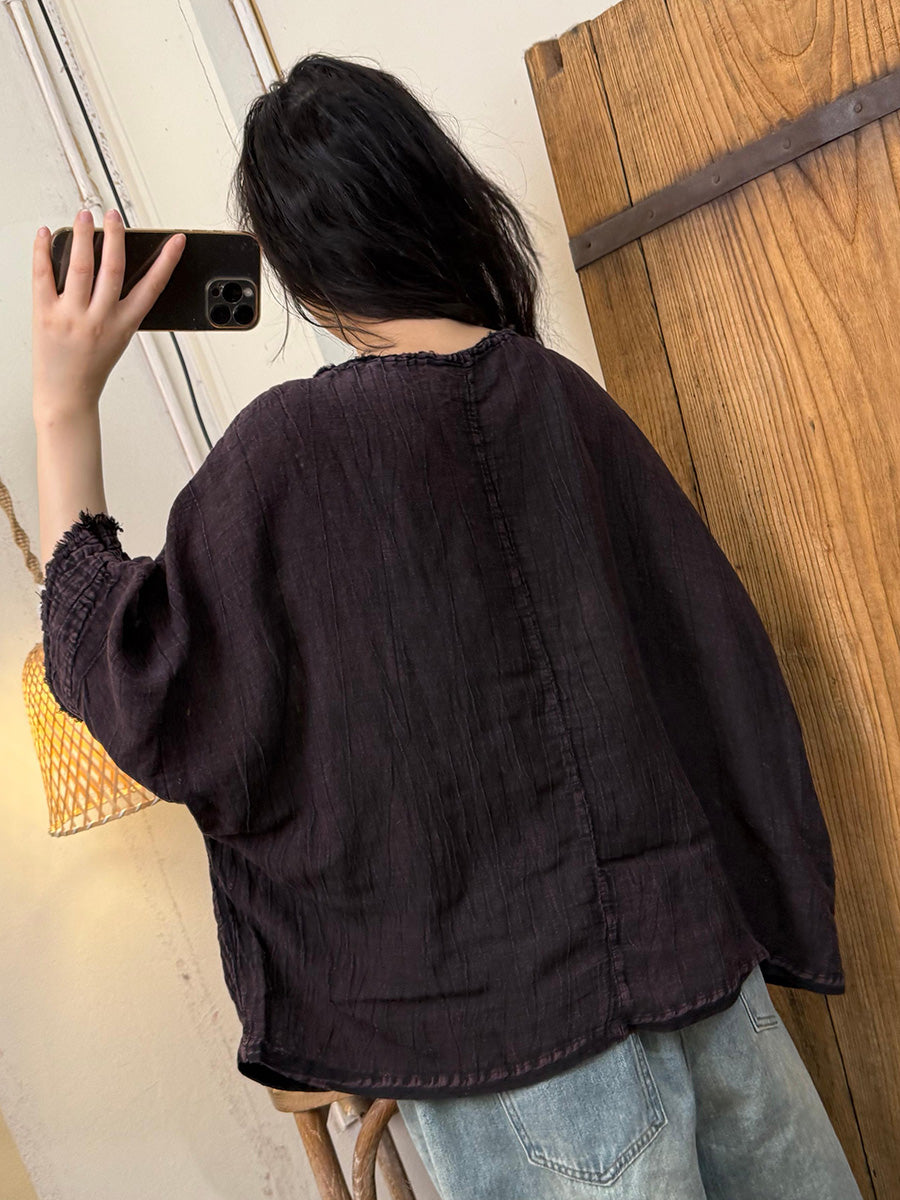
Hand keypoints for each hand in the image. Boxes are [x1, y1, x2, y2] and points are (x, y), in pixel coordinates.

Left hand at [32, 207, 185, 418]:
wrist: (66, 396)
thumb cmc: (91, 369)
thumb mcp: (117, 339)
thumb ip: (118, 307)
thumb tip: (109, 267)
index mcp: (124, 325)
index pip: (152, 286)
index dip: (166, 261)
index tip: (175, 241)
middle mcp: (100, 318)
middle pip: (113, 267)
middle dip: (116, 235)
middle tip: (113, 215)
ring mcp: (72, 316)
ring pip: (81, 265)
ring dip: (84, 235)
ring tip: (84, 216)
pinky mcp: (45, 315)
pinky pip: (43, 275)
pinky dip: (43, 250)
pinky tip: (47, 234)